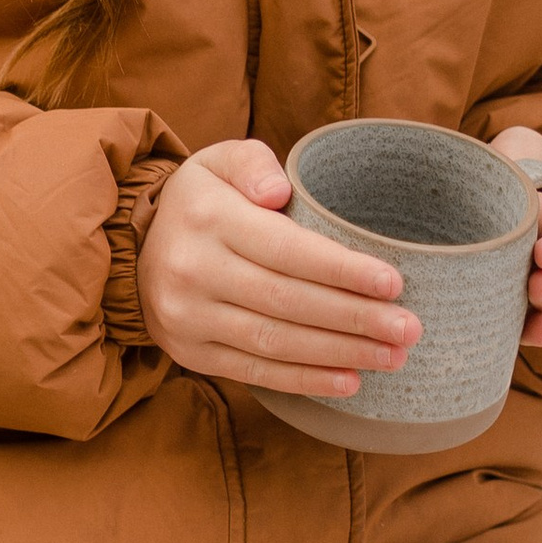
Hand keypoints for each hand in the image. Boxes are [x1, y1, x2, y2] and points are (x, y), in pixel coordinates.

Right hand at [135, 138, 419, 400]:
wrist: (133, 252)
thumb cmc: (201, 202)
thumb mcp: (218, 161)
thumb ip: (252, 163)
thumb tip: (279, 192)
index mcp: (207, 217)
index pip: (285, 249)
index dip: (341, 270)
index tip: (393, 284)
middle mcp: (192, 270)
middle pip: (286, 301)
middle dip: (354, 319)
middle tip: (408, 329)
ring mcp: (188, 317)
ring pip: (275, 342)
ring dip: (340, 353)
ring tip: (393, 357)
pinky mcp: (192, 352)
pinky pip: (255, 372)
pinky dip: (305, 380)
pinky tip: (350, 381)